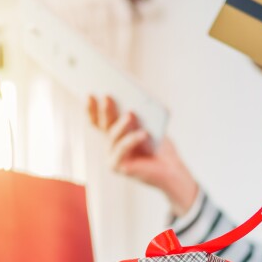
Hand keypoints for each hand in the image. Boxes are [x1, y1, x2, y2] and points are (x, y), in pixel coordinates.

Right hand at [87, 95, 198, 216]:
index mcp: (113, 132)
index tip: (91, 94)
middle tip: (108, 97)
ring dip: (122, 124)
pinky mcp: (118, 166)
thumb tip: (130, 102)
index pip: (98, 118)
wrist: (170, 168)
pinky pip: (123, 149)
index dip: (91, 107)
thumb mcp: (147, 125)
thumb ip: (135, 115)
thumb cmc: (159, 145)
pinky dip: (133, 140)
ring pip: (113, 137)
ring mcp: (111, 156)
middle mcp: (108, 144)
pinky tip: (144, 133)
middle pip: (104, 125)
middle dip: (105, 110)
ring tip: (131, 113)